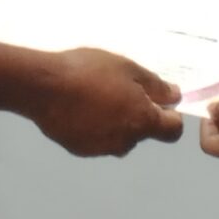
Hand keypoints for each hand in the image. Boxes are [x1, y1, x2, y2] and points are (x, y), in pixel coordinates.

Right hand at [30, 48, 184, 156]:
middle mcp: (126, 141)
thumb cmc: (89, 71)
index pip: (172, 131)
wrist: (44, 86)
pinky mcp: (80, 150)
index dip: (171, 116)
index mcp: (142, 121)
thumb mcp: (127, 68)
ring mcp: (102, 149)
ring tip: (96, 99)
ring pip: (119, 138)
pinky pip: (97, 140)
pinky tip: (79, 109)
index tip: (159, 101)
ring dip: (116, 123)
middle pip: (143, 133)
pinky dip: (95, 128)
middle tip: (120, 90)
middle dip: (138, 116)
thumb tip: (174, 97)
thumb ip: (155, 85)